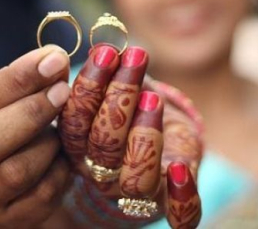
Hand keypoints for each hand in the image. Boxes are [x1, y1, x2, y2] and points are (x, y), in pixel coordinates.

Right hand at [0, 46, 72, 227]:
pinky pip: (42, 195)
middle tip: (62, 91)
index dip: (15, 81)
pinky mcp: (9, 220)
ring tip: (61, 125)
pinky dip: (61, 168)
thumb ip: (17, 80)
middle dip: (29, 114)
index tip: (52, 60)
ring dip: (47, 143)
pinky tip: (65, 151)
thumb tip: (55, 60)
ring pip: (14, 174)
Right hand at [57, 44, 201, 227]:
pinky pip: (178, 215)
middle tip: (134, 57)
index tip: (106, 52)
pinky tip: (181, 170)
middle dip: (118, 96)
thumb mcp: (117, 90)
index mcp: (80, 148)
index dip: (88, 87)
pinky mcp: (171, 201)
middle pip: (102, 146)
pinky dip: (182, 197)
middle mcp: (102, 175)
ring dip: (143, 136)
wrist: (160, 148)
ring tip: (153, 97)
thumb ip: (108, 73)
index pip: (75, 123)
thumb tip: (106, 46)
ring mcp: (137, 192)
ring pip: (135, 178)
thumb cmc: (132, 113)